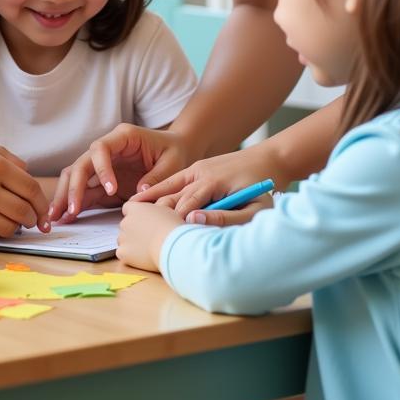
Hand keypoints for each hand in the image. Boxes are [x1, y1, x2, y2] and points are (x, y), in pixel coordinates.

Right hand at [0, 135, 50, 238]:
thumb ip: (16, 166)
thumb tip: (34, 190)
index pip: (31, 190)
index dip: (42, 203)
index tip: (44, 211)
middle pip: (22, 213)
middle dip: (33, 218)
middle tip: (32, 218)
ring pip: (7, 228)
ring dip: (16, 227)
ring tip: (13, 220)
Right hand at [49, 124, 190, 221]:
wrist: (177, 151)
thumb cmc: (175, 152)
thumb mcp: (173, 162)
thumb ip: (157, 176)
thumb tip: (140, 192)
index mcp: (123, 137)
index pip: (101, 149)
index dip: (101, 169)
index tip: (111, 190)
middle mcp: (108, 149)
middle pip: (82, 164)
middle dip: (74, 187)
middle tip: (71, 210)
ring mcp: (103, 165)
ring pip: (76, 176)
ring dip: (66, 195)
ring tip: (56, 216)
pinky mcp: (103, 181)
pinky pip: (84, 190)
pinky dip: (75, 203)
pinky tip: (65, 217)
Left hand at [116, 201, 184, 272]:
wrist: (171, 245)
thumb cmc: (172, 227)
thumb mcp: (166, 211)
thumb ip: (154, 211)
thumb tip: (153, 215)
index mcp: (135, 208)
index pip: (128, 208)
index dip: (135, 215)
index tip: (143, 222)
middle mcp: (126, 221)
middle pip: (125, 225)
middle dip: (133, 230)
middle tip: (147, 238)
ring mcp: (123, 237)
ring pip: (123, 240)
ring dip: (131, 243)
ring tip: (146, 249)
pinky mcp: (123, 252)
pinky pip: (122, 253)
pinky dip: (129, 256)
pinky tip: (141, 258)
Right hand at [133, 143, 284, 226]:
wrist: (270, 160)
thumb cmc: (264, 188)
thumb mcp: (253, 208)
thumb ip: (226, 217)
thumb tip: (194, 221)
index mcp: (212, 180)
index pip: (186, 204)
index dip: (174, 222)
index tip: (161, 239)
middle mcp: (199, 172)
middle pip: (173, 196)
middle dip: (156, 213)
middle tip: (135, 230)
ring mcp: (196, 169)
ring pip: (168, 186)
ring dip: (150, 199)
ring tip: (129, 213)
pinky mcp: (197, 169)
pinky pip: (173, 181)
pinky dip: (158, 190)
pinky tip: (143, 199)